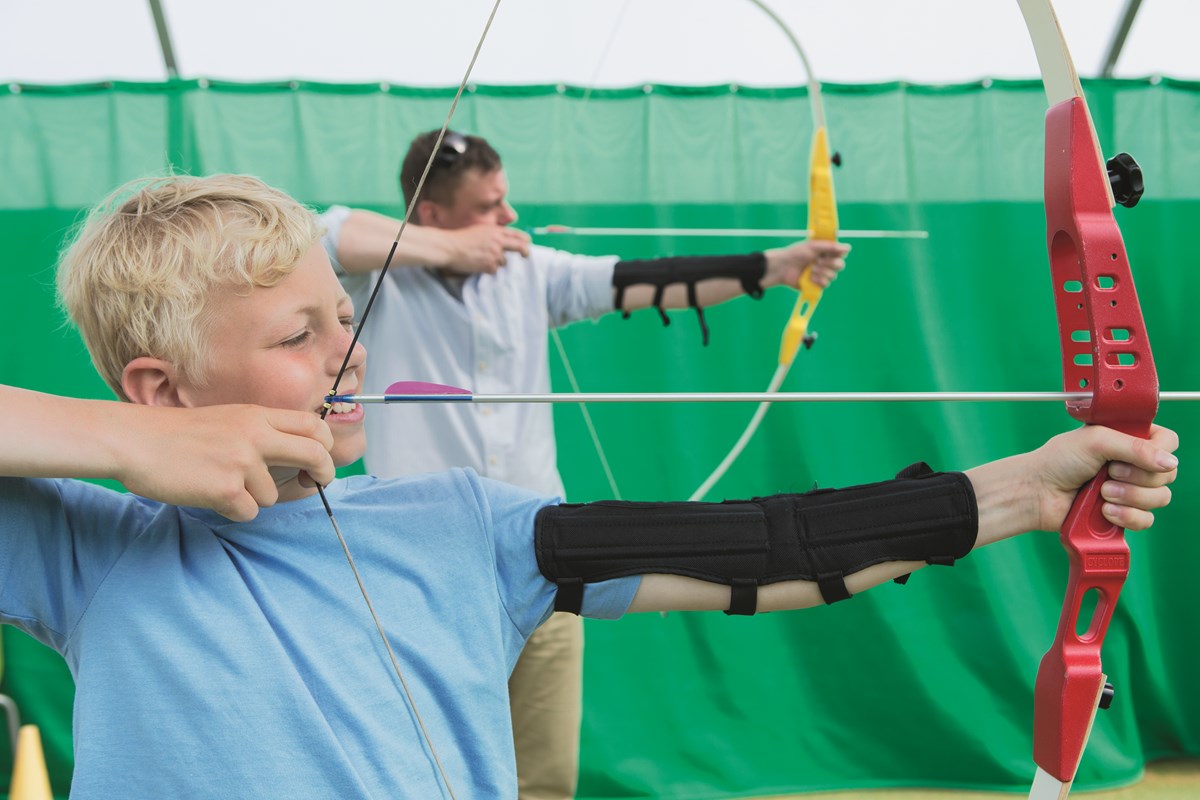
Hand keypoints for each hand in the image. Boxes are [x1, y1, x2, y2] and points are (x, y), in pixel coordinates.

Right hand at [118, 405, 335, 521]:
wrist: (132, 440)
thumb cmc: (174, 434)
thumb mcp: (226, 419)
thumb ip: (258, 433)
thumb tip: (292, 457)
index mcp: (256, 415)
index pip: (313, 425)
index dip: (325, 445)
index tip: (321, 460)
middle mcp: (255, 435)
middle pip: (315, 454)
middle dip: (324, 473)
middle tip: (317, 484)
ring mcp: (242, 462)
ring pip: (273, 494)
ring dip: (253, 497)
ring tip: (219, 482)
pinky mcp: (226, 488)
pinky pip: (248, 512)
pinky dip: (232, 509)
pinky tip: (208, 493)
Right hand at [443, 225, 530, 273]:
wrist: (449, 247)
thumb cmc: (461, 238)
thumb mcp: (480, 231)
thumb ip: (494, 235)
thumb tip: (504, 242)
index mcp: (496, 231)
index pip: (517, 235)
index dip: (525, 240)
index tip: (527, 243)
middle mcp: (498, 241)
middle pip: (520, 247)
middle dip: (525, 252)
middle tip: (526, 256)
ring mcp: (495, 254)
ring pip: (504, 262)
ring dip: (496, 263)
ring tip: (482, 259)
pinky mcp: (490, 265)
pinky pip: (494, 270)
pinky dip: (488, 269)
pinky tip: (478, 264)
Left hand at [764, 239, 850, 288]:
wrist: (782, 267)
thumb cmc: (795, 254)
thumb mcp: (812, 246)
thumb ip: (830, 247)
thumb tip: (848, 248)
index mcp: (826, 251)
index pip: (841, 252)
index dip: (838, 253)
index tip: (829, 253)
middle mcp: (826, 262)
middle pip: (840, 265)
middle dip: (830, 264)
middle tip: (817, 261)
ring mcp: (822, 273)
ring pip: (833, 275)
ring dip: (821, 272)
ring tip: (810, 269)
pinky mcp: (817, 284)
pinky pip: (826, 284)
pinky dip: (818, 280)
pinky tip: (810, 277)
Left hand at [1033, 424, 1177, 532]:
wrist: (1037, 492)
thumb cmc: (1058, 460)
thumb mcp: (1096, 441)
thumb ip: (1135, 447)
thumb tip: (1170, 463)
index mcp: (1128, 439)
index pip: (1167, 442)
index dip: (1158, 451)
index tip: (1131, 454)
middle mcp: (1133, 464)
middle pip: (1167, 474)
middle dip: (1137, 476)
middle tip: (1108, 472)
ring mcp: (1129, 490)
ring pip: (1160, 498)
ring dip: (1130, 496)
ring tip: (1102, 493)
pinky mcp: (1123, 514)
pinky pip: (1146, 520)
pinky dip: (1126, 516)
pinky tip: (1105, 511)